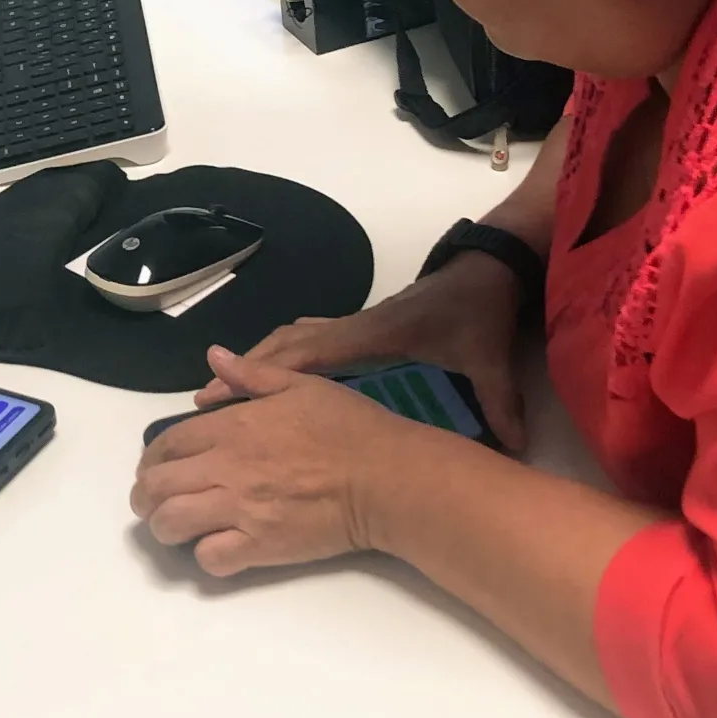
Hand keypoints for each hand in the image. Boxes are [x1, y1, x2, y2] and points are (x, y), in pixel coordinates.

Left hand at [130, 346, 399, 576]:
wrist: (386, 478)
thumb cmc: (349, 427)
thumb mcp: (300, 383)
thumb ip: (251, 375)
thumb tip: (213, 358)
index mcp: (233, 426)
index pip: (168, 443)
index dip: (151, 458)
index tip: (153, 467)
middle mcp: (226, 468)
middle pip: (157, 486)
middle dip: (143, 496)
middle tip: (150, 502)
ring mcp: (241, 510)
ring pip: (172, 523)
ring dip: (163, 527)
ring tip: (173, 528)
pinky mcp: (260, 546)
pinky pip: (211, 559)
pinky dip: (204, 556)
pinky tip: (214, 547)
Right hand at [199, 249, 528, 450]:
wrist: (487, 266)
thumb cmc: (478, 309)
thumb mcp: (489, 360)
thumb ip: (498, 405)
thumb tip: (511, 451)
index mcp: (370, 336)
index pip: (305, 357)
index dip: (262, 376)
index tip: (224, 397)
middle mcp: (352, 327)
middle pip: (284, 346)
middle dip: (243, 372)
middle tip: (204, 401)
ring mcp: (354, 323)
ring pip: (291, 339)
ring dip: (257, 362)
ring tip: (223, 393)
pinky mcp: (362, 325)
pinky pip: (307, 338)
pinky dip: (281, 353)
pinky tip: (271, 374)